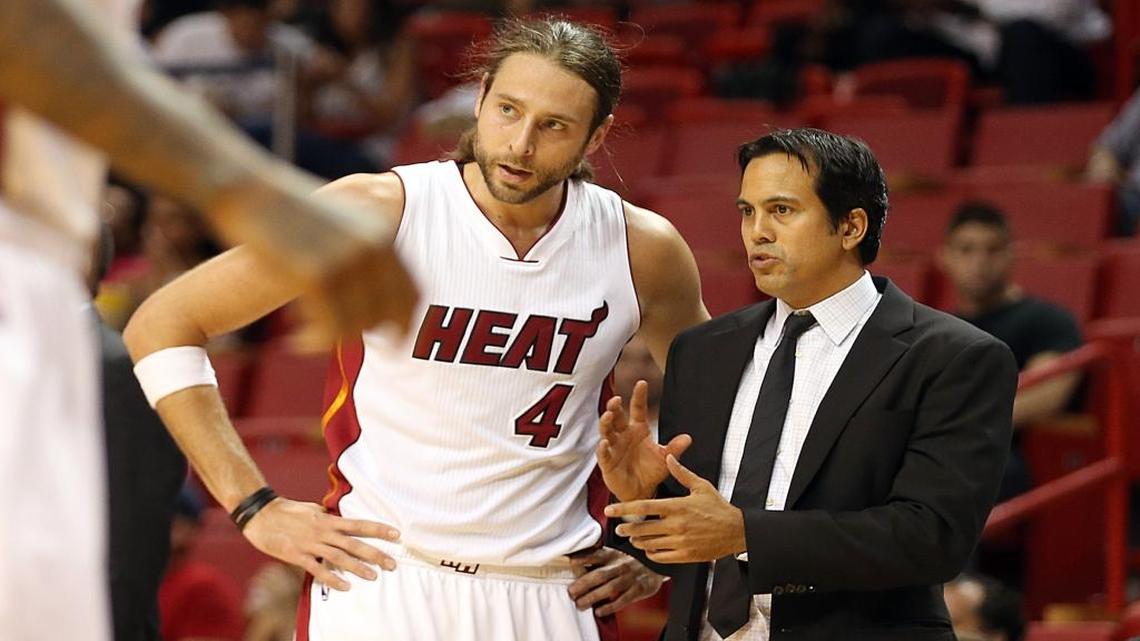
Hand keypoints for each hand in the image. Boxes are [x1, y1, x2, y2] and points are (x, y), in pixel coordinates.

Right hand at [208, 169, 418, 347]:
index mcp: (381, 235)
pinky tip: (293, 342)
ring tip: (303, 341)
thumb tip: (371, 287)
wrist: (245, 188)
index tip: (391, 344)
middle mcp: (371, 248)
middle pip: (384, 317)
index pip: (412, 294)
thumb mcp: (339, 224)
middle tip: (329, 340)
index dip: (403, 325)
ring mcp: (345, 260)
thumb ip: (362, 251)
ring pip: (355, 327)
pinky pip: (329, 328)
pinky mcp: (315, 274)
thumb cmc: (286, 210)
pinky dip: (313, 343)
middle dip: (359, 337)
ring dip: (329, 341)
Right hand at [242, 497, 399, 590]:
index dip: (378, 529)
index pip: (359, 524)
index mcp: (327, 519)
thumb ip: (329, 516)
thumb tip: (342, 518)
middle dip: (375, 553)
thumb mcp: (313, 509)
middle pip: (354, 543)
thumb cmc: (288, 511)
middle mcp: (323, 531)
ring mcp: (310, 544)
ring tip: (374, 576)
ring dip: (357, 567)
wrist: (261, 515)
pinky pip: (317, 569)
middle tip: (392, 563)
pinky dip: (331, 578)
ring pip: (339, 557)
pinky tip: (345, 587)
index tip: (396, 534)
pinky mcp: (297, 555)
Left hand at [567, 547, 665, 615]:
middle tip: (571, 592)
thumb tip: (573, 561)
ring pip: (610, 588)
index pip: (596, 555)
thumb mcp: (614, 555)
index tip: (571, 562)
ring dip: (594, 596)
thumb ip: (597, 558)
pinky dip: (610, 606)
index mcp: (612, 555)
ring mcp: (630, 578)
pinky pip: (623, 599)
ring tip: (580, 604)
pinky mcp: (638, 589)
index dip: (583, 558)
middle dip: (584, 584)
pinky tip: (599, 611)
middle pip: (600, 574)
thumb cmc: (629, 561)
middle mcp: (620, 565)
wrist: (655, 565)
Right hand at [597, 380, 691, 501]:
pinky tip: (604, 443)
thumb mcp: (665, 458)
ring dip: (606, 423)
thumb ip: (674, 448)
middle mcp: (623, 435)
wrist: (641, 492)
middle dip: (615, 407)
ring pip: (606, 431)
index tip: (642, 383)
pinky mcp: (608, 463)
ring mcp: (614, 448)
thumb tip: (688, 438)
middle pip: (617, 417)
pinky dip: (602, 449)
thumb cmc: (651, 472)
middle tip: (616, 399)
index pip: (637, 409)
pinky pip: (603, 454)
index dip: (639, 396)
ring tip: (608, 415)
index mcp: (638, 429)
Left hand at [606, 455, 745, 563]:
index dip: (624, 508)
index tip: (610, 510)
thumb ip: (681, 473)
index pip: (644, 506)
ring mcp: (680, 542)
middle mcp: (676, 525)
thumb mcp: (701, 486)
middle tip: (619, 528)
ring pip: (649, 544)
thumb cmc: (718, 507)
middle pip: (642, 528)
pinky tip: (649, 549)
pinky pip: (661, 556)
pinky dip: (651, 553)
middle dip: (627, 528)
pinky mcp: (686, 555)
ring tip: (633, 537)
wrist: (737, 531)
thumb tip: (667, 457)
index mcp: (677, 506)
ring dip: (638, 541)